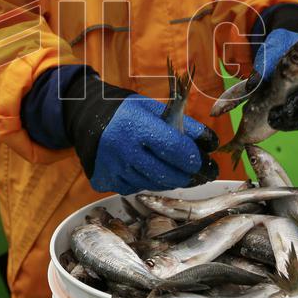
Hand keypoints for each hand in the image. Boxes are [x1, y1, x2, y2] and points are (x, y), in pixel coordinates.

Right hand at [63, 74, 217, 193]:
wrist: (86, 118)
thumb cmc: (125, 111)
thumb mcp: (154, 109)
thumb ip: (183, 125)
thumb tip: (211, 144)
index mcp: (136, 125)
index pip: (175, 149)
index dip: (195, 159)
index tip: (206, 162)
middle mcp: (122, 150)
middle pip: (168, 174)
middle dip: (189, 175)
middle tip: (200, 172)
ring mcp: (112, 168)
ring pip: (154, 185)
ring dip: (169, 179)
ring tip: (175, 169)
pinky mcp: (104, 181)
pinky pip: (136, 188)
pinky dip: (147, 182)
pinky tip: (146, 169)